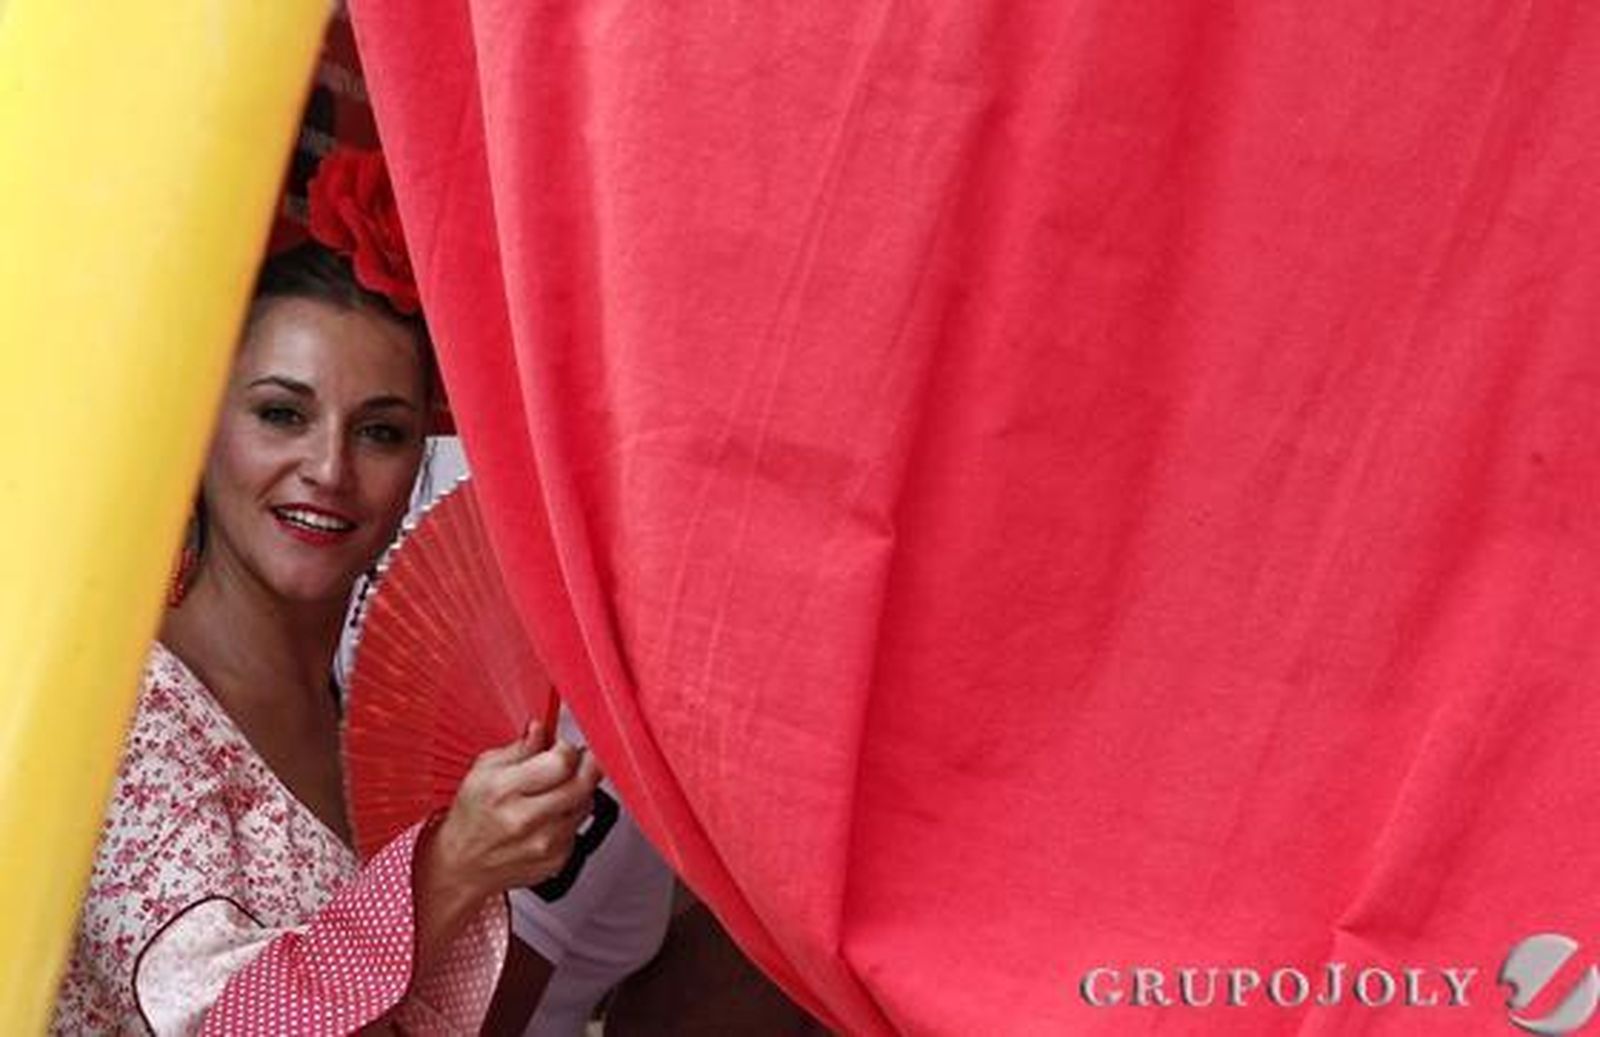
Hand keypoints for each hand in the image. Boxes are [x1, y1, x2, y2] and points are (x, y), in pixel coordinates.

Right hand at [427, 722, 602, 899]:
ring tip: (557, 788)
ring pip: (587, 803)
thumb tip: (542, 729)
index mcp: (504, 791)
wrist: (462, 866)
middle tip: (578, 759)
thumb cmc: (471, 817)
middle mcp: (526, 819)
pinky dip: (572, 815)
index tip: (562, 745)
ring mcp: (544, 843)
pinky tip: (552, 814)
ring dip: (579, 790)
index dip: (567, 747)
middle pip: (583, 783)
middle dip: (586, 764)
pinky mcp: (558, 859)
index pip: (561, 762)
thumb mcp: (482, 771)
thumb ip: (518, 748)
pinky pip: (581, 826)